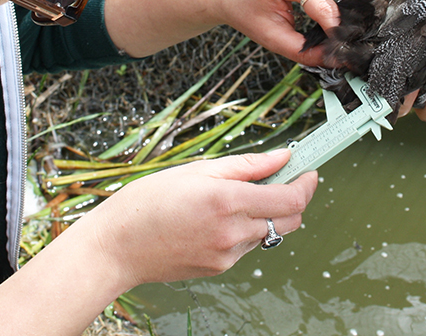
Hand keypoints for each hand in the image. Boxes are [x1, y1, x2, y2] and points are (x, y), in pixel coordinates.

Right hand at [0, 151, 316, 335]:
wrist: (116, 248)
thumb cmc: (147, 202)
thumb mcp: (196, 170)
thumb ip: (246, 165)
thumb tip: (284, 156)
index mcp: (228, 202)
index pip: (290, 199)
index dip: (307, 183)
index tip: (310, 169)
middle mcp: (233, 233)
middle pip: (290, 220)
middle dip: (296, 198)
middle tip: (286, 178)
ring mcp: (227, 255)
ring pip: (269, 233)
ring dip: (269, 212)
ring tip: (242, 195)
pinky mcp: (219, 268)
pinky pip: (247, 245)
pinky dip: (247, 228)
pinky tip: (220, 216)